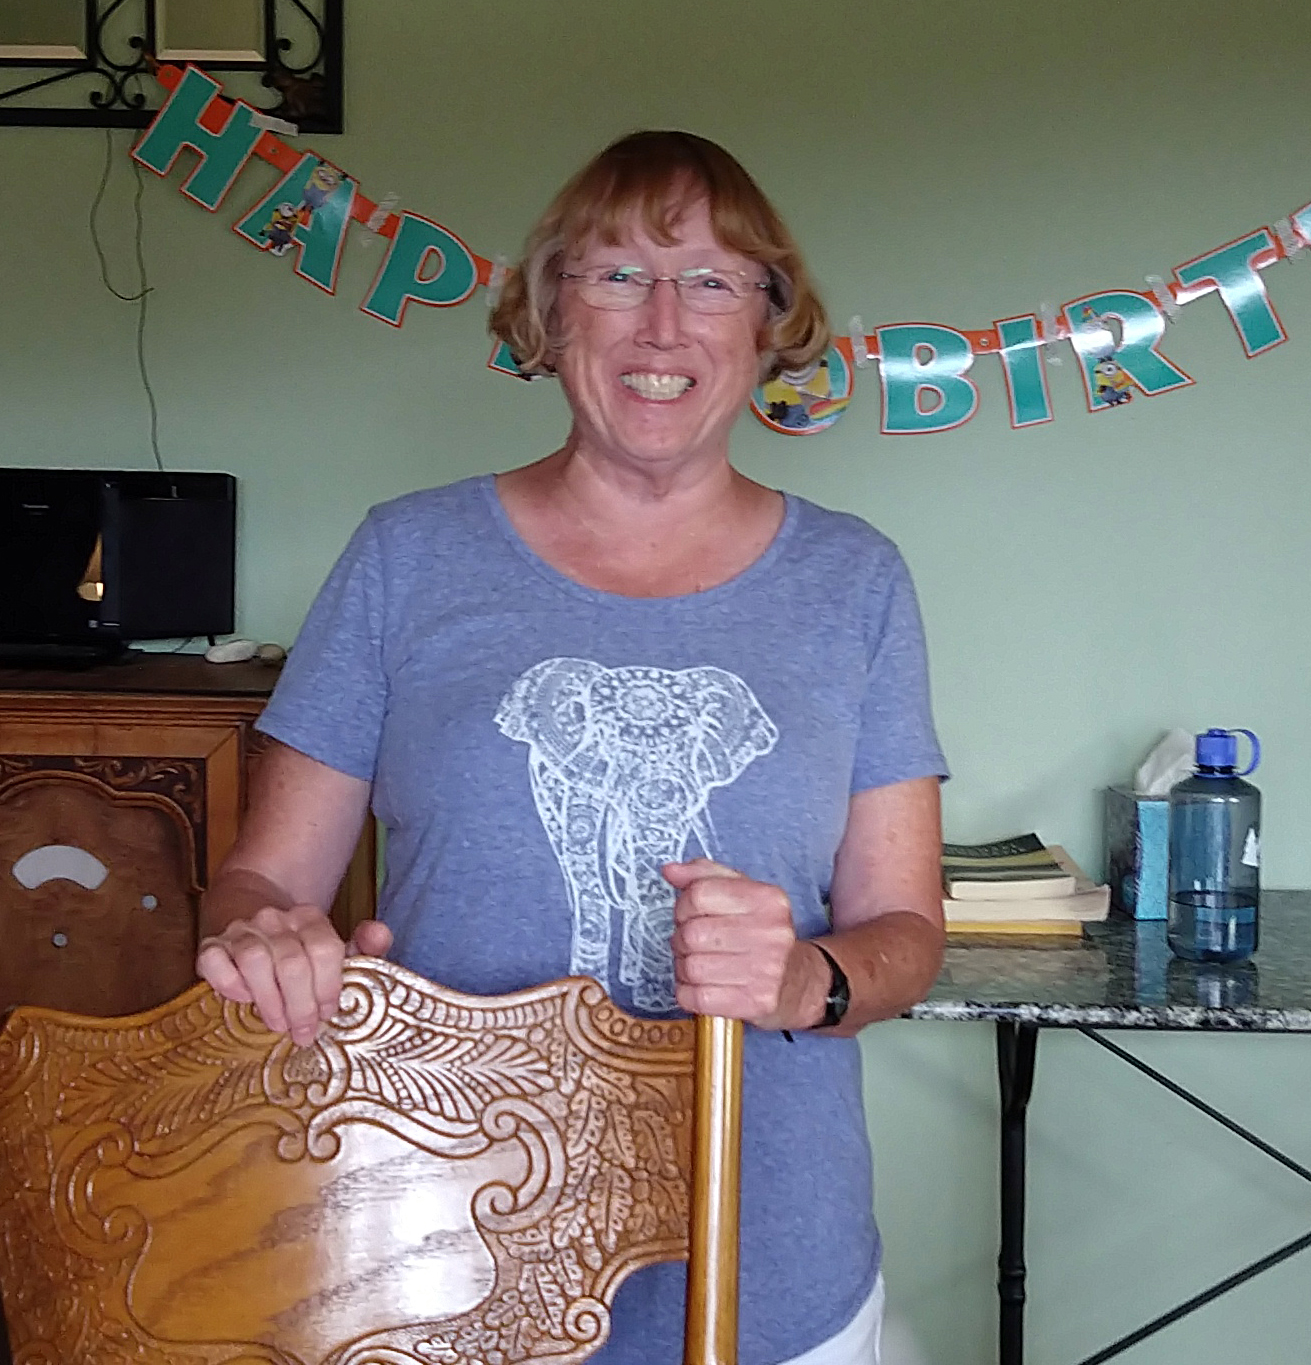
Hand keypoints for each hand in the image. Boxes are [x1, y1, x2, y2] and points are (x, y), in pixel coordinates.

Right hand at [196, 906, 393, 1046]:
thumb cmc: (298, 948)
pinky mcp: (210, 945)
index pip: (325, 949)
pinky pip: (214, 962)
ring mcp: (241, 931)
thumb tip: (380, 935)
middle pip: (292, 962)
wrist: (246, 914)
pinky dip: (228, 984)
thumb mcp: (333, 947)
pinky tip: (242, 1000)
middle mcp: (275, 919)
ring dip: (269, 1000)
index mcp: (310, 918)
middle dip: (301, 1005)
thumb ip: (364, 946)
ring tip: (278, 1025)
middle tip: (303, 1034)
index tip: (328, 1014)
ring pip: (254, 960)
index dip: (329, 987)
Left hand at [664, 858, 824, 1029]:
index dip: (683, 906)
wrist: (797, 982)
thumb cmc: (761, 935)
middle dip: (681, 940)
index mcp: (768, 899)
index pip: (699, 894)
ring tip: (700, 965)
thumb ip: (704, 876)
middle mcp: (772, 932)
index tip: (689, 915)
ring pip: (691, 967)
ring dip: (684, 968)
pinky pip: (695, 998)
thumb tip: (671, 870)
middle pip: (692, 933)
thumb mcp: (741, 894)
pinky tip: (702, 987)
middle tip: (694, 945)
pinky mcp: (757, 1002)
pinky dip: (688, 993)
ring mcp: (767, 969)